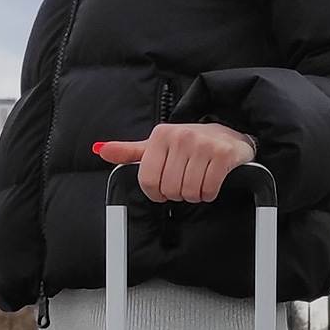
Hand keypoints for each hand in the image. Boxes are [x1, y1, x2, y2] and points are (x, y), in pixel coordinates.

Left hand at [94, 123, 255, 202]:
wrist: (228, 134)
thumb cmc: (189, 144)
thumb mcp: (158, 146)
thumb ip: (130, 152)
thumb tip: (101, 150)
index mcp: (160, 135)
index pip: (148, 180)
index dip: (155, 192)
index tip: (163, 189)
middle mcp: (181, 136)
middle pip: (170, 188)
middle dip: (178, 193)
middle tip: (185, 183)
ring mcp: (203, 144)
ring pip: (189, 191)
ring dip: (194, 195)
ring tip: (198, 182)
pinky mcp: (222, 154)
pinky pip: (209, 189)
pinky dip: (209, 193)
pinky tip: (210, 183)